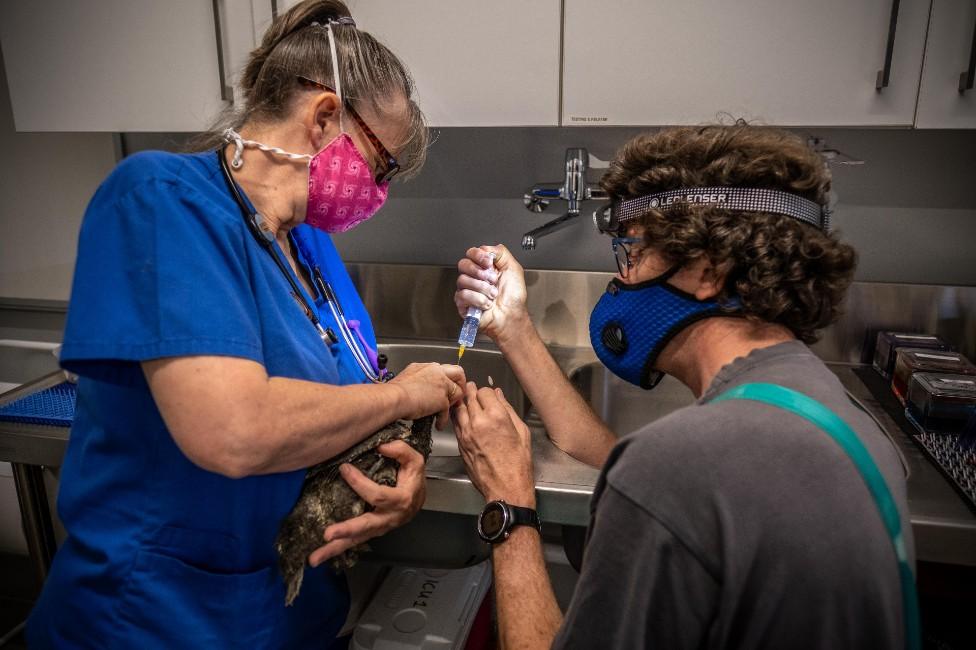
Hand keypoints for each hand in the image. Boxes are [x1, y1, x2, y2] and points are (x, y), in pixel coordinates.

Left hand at [308, 441, 425, 566]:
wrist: (418, 499)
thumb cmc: (413, 479)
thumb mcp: (415, 461)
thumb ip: (401, 451)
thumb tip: (381, 446)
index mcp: (401, 501)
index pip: (378, 495)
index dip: (360, 483)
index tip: (344, 468)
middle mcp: (389, 519)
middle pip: (367, 526)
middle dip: (346, 531)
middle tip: (327, 534)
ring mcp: (379, 528)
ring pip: (357, 540)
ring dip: (335, 549)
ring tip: (314, 558)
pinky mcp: (370, 532)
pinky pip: (353, 541)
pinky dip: (336, 549)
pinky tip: (319, 555)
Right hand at [389, 362, 465, 428]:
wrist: (394, 398)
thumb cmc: (394, 391)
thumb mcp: (407, 378)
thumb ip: (418, 380)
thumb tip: (418, 387)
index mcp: (427, 367)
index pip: (443, 369)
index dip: (446, 378)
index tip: (444, 386)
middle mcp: (437, 372)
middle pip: (458, 373)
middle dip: (460, 383)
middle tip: (455, 394)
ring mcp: (442, 385)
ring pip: (458, 392)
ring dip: (453, 402)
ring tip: (446, 411)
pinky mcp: (442, 399)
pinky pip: (448, 410)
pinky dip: (443, 419)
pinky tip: (438, 424)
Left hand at [453, 383, 534, 506]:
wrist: (506, 488)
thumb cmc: (518, 464)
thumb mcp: (522, 432)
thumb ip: (509, 410)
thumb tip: (499, 395)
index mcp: (497, 417)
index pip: (484, 391)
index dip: (487, 391)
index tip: (489, 394)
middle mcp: (478, 422)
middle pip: (469, 397)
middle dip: (471, 392)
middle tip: (472, 388)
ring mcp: (466, 434)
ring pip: (458, 409)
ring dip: (462, 402)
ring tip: (466, 400)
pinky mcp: (460, 444)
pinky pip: (456, 424)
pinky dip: (458, 417)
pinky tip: (463, 417)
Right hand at [455, 245, 528, 344]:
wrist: (511, 315)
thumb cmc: (513, 297)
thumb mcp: (513, 268)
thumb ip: (501, 253)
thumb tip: (487, 248)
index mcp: (485, 267)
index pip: (472, 253)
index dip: (478, 255)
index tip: (489, 262)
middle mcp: (474, 276)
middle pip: (463, 264)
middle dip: (479, 272)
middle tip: (492, 280)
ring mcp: (467, 289)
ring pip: (463, 280)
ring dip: (482, 288)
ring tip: (492, 295)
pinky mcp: (463, 302)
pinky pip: (463, 294)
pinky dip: (478, 299)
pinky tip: (486, 303)